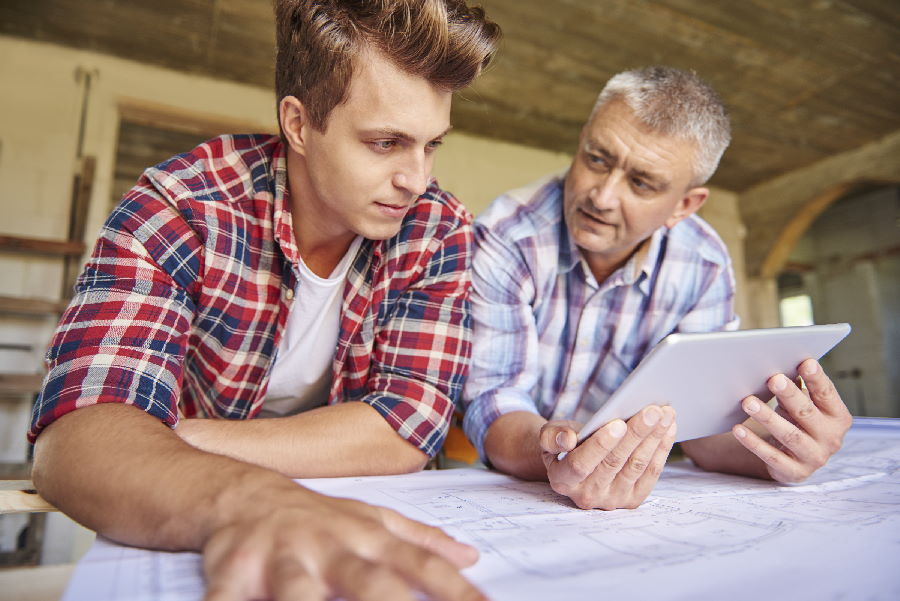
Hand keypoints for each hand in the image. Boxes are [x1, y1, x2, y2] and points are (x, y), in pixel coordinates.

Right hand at [203, 487, 485, 600]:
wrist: (246, 495)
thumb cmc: (320, 519)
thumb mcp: (373, 522)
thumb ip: (421, 541)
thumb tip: (470, 557)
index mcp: (367, 538)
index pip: (421, 566)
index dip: (455, 590)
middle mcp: (329, 548)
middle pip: (367, 580)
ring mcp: (283, 559)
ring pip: (297, 592)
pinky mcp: (234, 572)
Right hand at [539, 405, 676, 509]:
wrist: (576, 465)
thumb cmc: (564, 445)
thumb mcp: (549, 436)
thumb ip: (552, 437)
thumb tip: (567, 440)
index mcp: (562, 480)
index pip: (581, 464)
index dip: (600, 444)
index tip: (618, 423)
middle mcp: (587, 495)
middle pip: (615, 463)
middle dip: (636, 434)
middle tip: (653, 410)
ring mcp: (612, 500)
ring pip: (637, 466)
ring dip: (654, 438)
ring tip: (665, 414)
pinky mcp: (633, 499)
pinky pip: (651, 473)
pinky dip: (661, 449)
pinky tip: (668, 429)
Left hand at [733, 358, 851, 482]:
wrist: (794, 458)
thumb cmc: (797, 420)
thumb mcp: (802, 403)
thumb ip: (798, 386)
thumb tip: (781, 361)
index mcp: (838, 416)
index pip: (827, 394)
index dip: (817, 379)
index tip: (805, 362)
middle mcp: (831, 438)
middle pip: (807, 413)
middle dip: (790, 395)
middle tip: (773, 379)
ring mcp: (814, 457)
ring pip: (789, 435)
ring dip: (768, 417)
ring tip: (748, 401)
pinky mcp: (794, 472)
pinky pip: (771, 456)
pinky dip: (753, 443)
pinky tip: (738, 429)